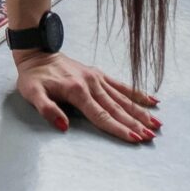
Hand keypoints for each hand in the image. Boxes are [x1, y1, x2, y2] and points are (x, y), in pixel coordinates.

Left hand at [14, 49, 160, 142]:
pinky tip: (151, 100)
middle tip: (152, 136)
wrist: (36, 52)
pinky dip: (136, 93)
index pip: (101, 116)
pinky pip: (121, 84)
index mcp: (77, 92)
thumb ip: (48, 110)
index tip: (134, 139)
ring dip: (140, 111)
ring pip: (123, 98)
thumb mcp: (32, 94)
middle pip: (117, 109)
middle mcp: (91, 84)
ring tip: (157, 123)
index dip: (118, 129)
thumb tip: (64, 127)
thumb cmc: (33, 77)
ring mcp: (97, 78)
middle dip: (135, 124)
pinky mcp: (99, 74)